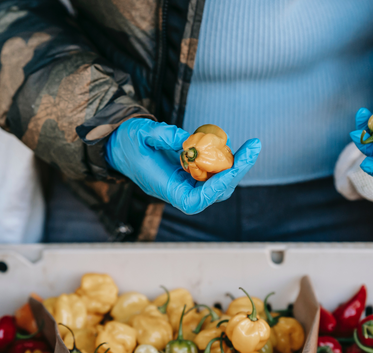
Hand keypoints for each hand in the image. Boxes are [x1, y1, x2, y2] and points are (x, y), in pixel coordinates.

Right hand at [106, 118, 260, 214]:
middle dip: (237, 171)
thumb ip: (163, 134)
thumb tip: (188, 140)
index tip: (231, 168)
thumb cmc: (127, 141)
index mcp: (163, 187)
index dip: (215, 188)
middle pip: (214, 192)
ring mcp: (185, 182)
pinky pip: (214, 173)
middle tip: (253, 147)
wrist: (119, 145)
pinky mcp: (190, 173)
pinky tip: (232, 146)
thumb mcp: (140, 132)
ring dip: (236, 166)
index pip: (194, 200)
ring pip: (218, 184)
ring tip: (248, 147)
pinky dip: (226, 161)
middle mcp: (177, 189)